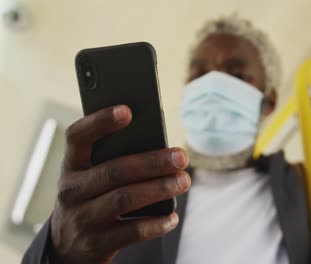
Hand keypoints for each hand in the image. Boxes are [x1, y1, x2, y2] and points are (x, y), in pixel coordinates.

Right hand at [50, 105, 189, 263]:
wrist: (68, 248)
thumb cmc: (92, 198)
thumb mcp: (91, 177)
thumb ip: (115, 160)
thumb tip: (161, 150)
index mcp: (72, 166)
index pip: (77, 137)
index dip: (99, 122)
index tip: (127, 111)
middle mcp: (72, 190)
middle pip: (114, 170)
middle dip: (152, 162)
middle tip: (181, 156)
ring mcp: (83, 218)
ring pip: (124, 199)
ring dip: (159, 188)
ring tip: (184, 181)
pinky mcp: (97, 243)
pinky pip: (132, 232)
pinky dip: (156, 224)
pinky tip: (172, 217)